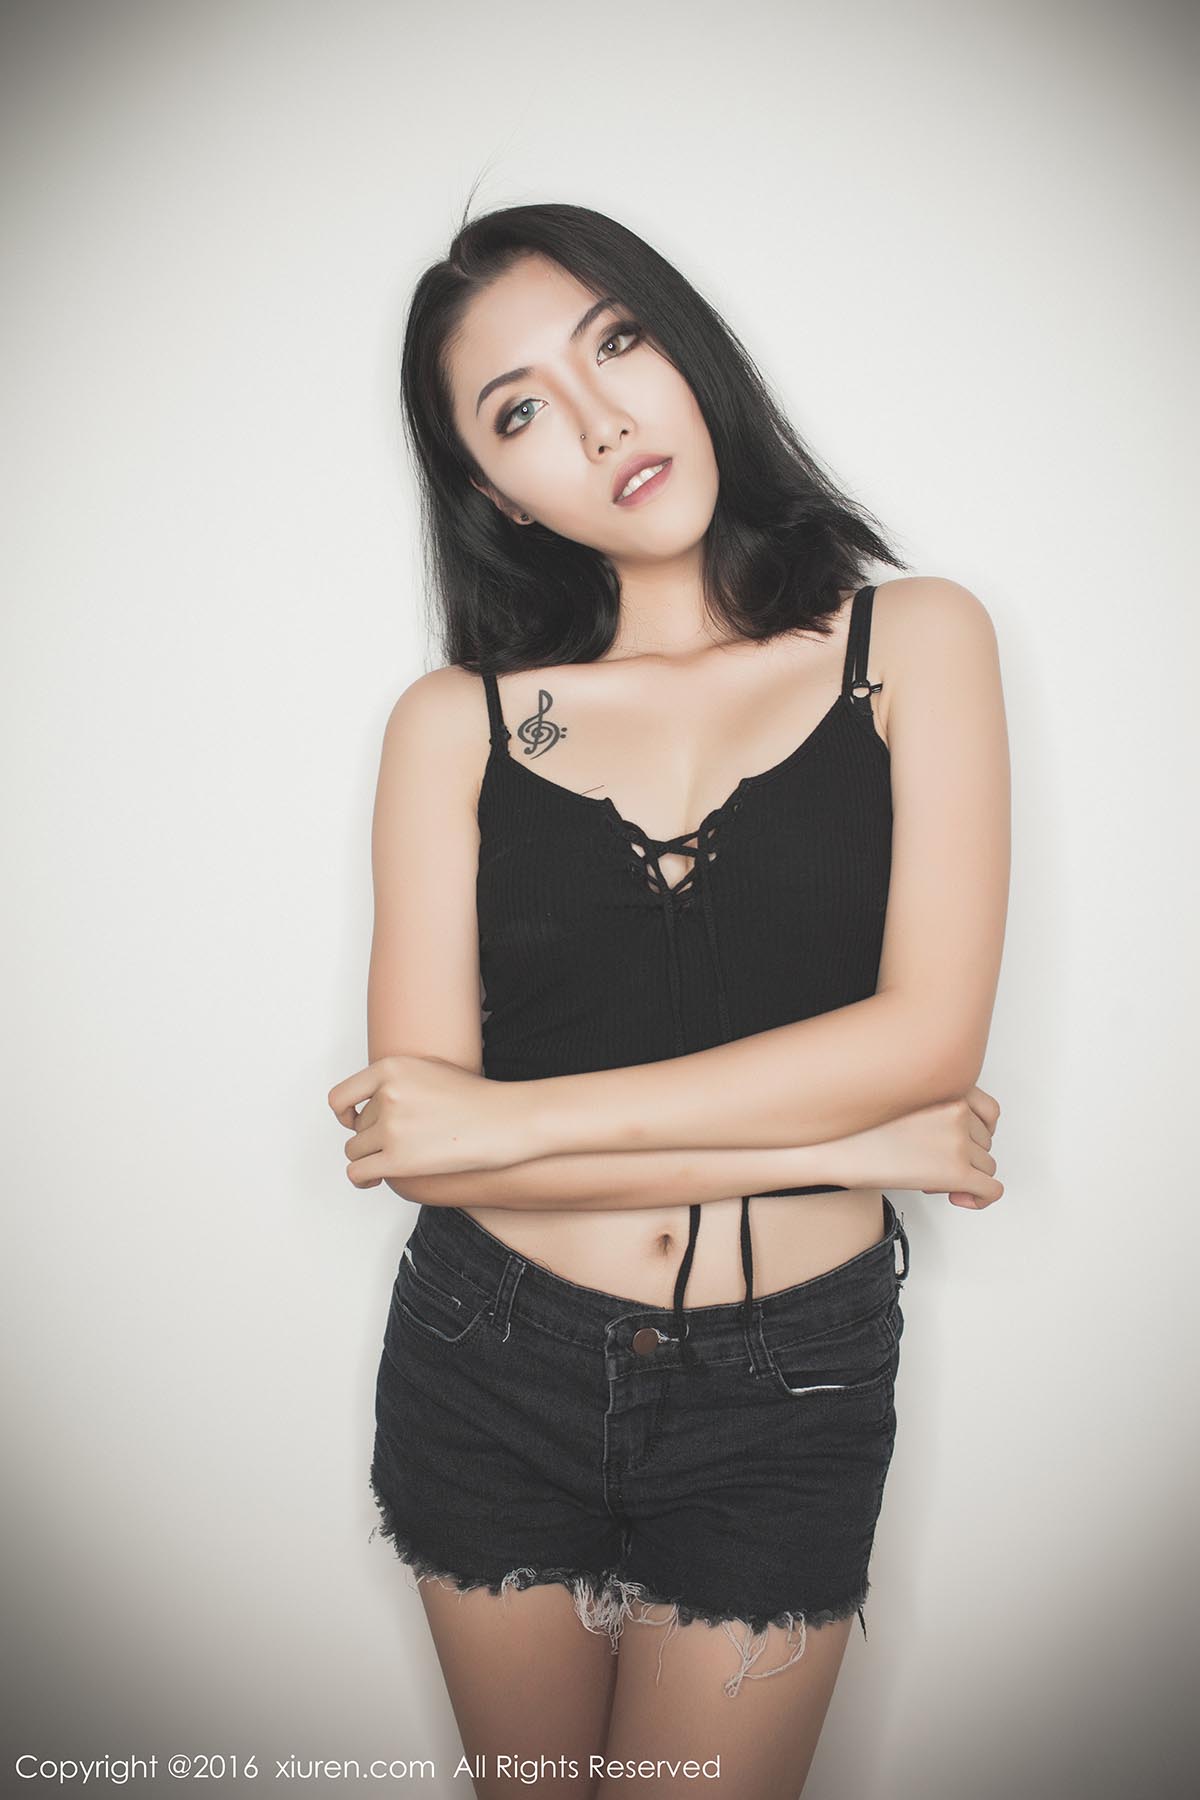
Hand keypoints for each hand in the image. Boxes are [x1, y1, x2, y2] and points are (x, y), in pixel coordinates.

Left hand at [327, 1054, 526, 1188]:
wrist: (503, 1121)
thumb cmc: (475, 1097)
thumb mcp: (430, 1069)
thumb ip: (396, 1079)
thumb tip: (369, 1099)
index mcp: (390, 1068)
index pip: (341, 1095)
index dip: (343, 1112)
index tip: (351, 1120)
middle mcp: (386, 1095)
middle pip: (356, 1126)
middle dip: (372, 1136)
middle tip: (399, 1141)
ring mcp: (391, 1128)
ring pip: (355, 1149)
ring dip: (369, 1156)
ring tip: (390, 1159)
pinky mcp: (397, 1160)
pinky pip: (358, 1171)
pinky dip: (361, 1178)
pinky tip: (374, 1178)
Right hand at [829, 1085, 1002, 1209]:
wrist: (833, 1149)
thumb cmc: (856, 1128)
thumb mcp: (900, 1100)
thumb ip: (933, 1108)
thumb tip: (952, 1139)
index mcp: (947, 1089)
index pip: (991, 1112)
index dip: (981, 1132)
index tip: (965, 1144)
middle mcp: (958, 1111)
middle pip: (986, 1142)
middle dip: (965, 1156)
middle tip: (931, 1165)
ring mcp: (959, 1141)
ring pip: (987, 1166)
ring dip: (966, 1176)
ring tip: (931, 1179)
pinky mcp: (956, 1172)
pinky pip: (991, 1190)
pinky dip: (981, 1198)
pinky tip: (958, 1199)